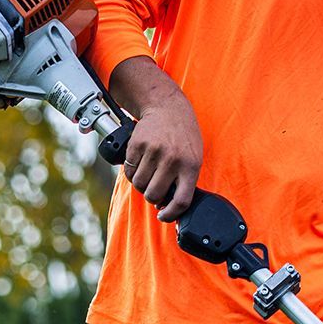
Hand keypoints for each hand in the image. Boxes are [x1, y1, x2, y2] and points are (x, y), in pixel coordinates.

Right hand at [122, 83, 202, 223]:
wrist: (167, 108)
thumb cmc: (182, 137)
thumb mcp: (193, 157)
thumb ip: (184, 180)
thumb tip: (167, 206)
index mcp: (190, 166)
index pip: (181, 201)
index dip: (170, 214)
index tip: (163, 216)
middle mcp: (172, 159)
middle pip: (154, 195)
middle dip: (152, 198)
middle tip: (154, 190)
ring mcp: (153, 152)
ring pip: (139, 185)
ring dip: (141, 185)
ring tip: (148, 174)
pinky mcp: (137, 145)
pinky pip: (129, 171)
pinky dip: (132, 172)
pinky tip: (140, 164)